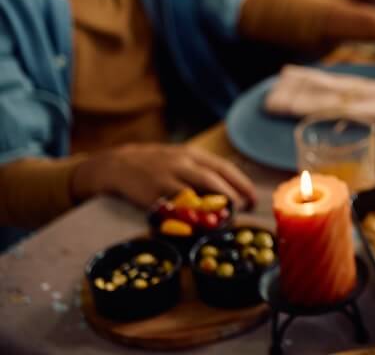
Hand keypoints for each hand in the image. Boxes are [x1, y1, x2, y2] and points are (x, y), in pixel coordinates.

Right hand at [72, 144, 255, 210]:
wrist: (117, 164)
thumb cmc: (154, 164)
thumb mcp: (179, 159)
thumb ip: (201, 171)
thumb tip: (229, 189)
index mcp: (193, 154)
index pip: (224, 168)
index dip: (242, 183)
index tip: (253, 198)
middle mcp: (183, 162)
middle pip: (216, 178)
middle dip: (235, 195)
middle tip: (245, 210)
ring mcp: (168, 176)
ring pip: (199, 190)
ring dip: (218, 205)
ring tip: (229, 217)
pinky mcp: (153, 192)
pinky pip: (176, 205)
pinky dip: (191, 214)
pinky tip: (201, 224)